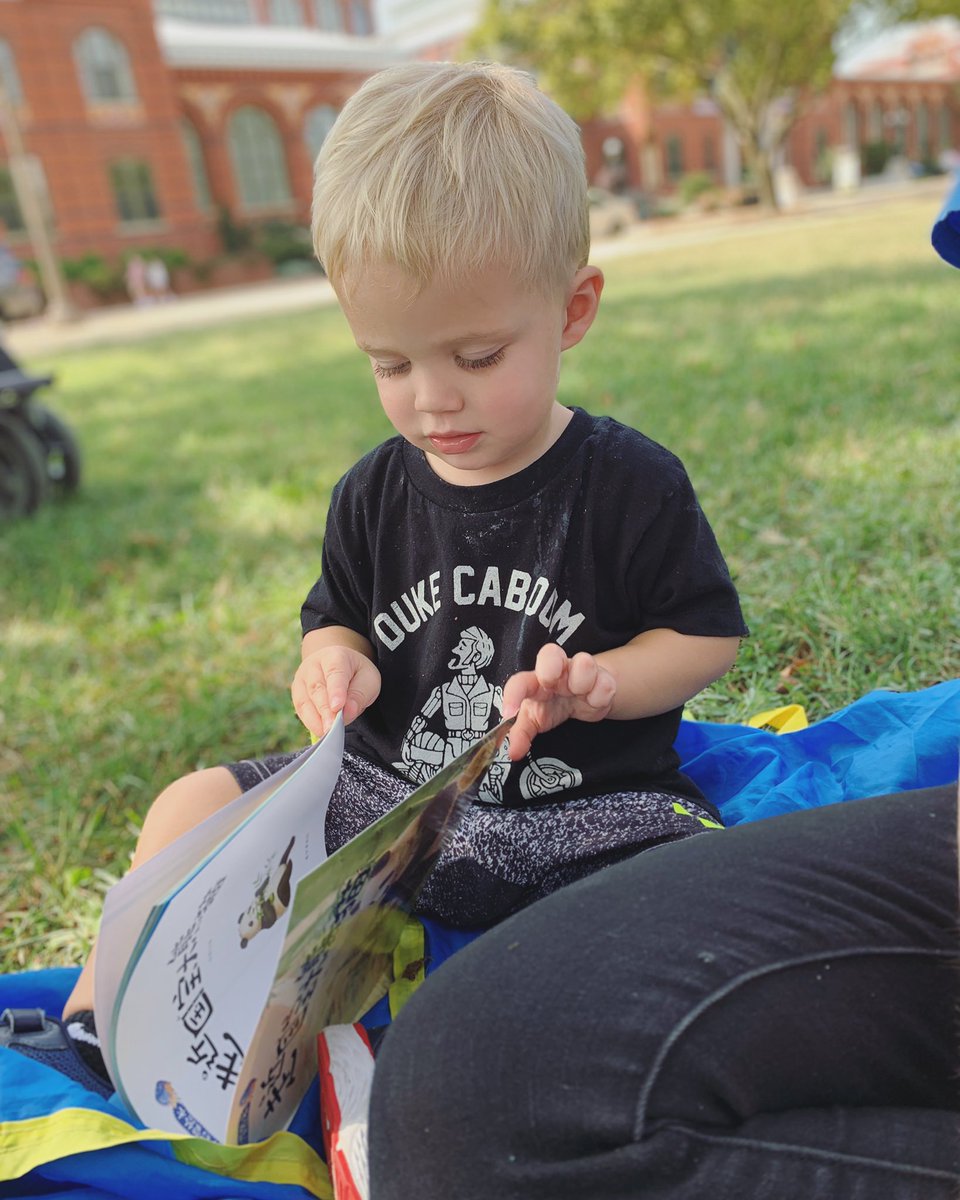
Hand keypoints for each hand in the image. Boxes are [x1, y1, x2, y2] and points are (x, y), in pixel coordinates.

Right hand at [291, 645, 380, 737]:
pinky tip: (320, 730)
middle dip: (325, 710)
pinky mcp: (296, 691)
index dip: (336, 691)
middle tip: (332, 728)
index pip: (335, 673)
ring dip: (315, 719)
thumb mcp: (368, 679)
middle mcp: (314, 664)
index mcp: (335, 656)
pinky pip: (300, 708)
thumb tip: (347, 713)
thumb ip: (360, 695)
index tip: (338, 707)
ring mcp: (302, 677)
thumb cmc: (356, 674)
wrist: (338, 665)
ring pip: (305, 699)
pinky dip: (310, 721)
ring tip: (327, 733)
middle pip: (317, 688)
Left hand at [501, 643, 615, 760]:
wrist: (582, 699)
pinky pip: (606, 684)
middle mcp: (556, 671)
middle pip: (551, 653)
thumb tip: (513, 753)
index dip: (513, 694)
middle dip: (551, 667)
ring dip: (582, 682)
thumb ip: (521, 735)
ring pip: (584, 663)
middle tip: (551, 683)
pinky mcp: (603, 678)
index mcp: (534, 681)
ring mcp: (580, 671)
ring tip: (579, 695)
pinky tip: (593, 702)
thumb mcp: (533, 720)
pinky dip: (600, 696)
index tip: (510, 712)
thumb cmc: (551, 705)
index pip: (519, 682)